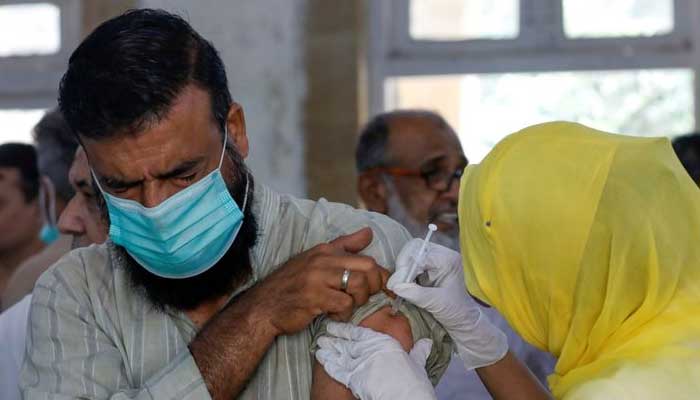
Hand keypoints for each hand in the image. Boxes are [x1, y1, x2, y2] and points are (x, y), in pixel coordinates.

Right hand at [252, 228, 389, 335]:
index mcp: (325, 250)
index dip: (380, 274)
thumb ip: (344, 246)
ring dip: (358, 300)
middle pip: (368, 267)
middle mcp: (323, 260)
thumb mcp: (316, 259)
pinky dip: (344, 313)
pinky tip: (333, 313)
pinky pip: (344, 304)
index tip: (383, 287)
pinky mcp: (315, 298)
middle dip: (374, 285)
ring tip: (346, 306)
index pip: (364, 256)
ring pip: (358, 285)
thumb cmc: (292, 284)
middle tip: (365, 297)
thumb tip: (369, 232)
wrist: (264, 305)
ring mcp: (318, 279)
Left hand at [316, 322, 436, 399]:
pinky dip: (329, 364)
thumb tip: (426, 343)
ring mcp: (359, 363)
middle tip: (323, 335)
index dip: (346, 329)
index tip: (337, 326)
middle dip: (333, 339)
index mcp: (383, 342)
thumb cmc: (413, 381)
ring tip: (319, 346)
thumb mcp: (417, 363)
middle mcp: (368, 349)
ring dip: (328, 350)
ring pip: (339, 354)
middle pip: (346, 343)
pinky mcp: (354, 378)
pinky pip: (338, 370)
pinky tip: (322, 360)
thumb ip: (419, 352)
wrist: (405, 396)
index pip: (360, 333)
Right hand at [387, 239, 507, 369]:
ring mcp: (435, 259)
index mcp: (449, 260)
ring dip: (403, 269)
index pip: (420, 255)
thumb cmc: (457, 312)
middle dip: (403, 265)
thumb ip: (417, 294)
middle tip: (396, 284)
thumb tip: (396, 287)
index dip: (406, 269)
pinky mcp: (429, 266)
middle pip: (414, 248)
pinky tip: (404, 285)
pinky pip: (412, 262)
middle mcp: (443, 255)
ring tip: (400, 286)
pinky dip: (405, 273)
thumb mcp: (437, 304)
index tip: (395, 285)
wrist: (464, 320)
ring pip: (411, 254)